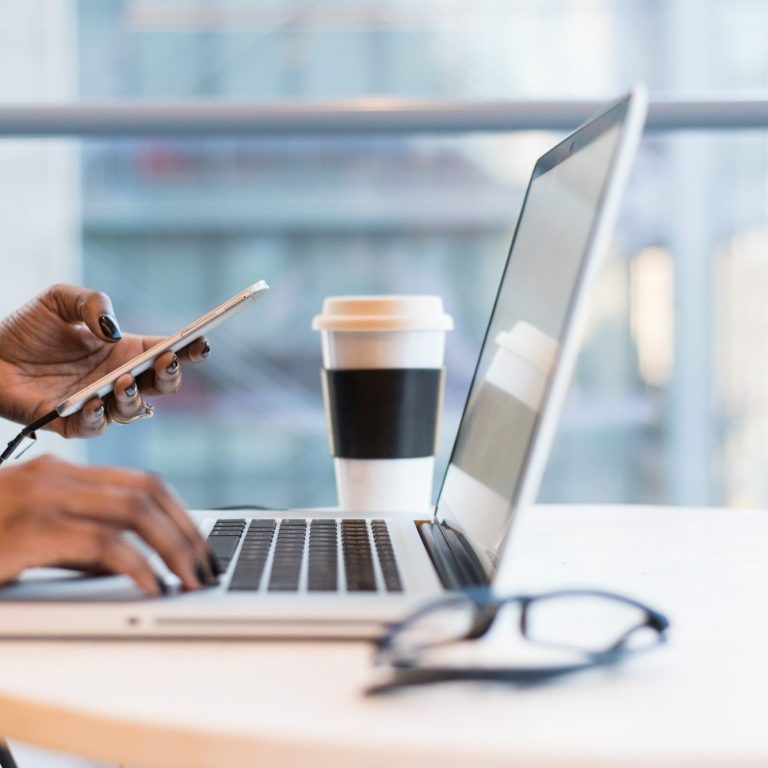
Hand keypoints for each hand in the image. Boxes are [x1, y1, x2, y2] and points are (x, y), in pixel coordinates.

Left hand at [0, 284, 209, 436]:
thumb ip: (92, 302)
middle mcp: (118, 379)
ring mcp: (98, 403)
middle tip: (166, 361)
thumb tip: (113, 330)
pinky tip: (94, 401)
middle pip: (162, 386)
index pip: (168, 352)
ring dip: (134, 398)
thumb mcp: (61, 299)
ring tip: (123, 381)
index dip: (189, 349)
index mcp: (126, 351)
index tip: (201, 341)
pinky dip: (98, 417)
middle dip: (171, 376)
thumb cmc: (27, 329)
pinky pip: (94, 427)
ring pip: (133, 411)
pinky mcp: (71, 422)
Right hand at [0, 455, 217, 593]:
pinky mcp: (28, 532)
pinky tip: (152, 587)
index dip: (180, 513)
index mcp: (62, 473)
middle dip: (187, 532)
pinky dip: (138, 566)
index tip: (200, 544)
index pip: (143, 482)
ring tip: (191, 580)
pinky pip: (103, 544)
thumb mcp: (35, 537)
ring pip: (135, 511)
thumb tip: (134, 562)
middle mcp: (56, 478)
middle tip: (206, 567)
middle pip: (148, 493)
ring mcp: (41, 500)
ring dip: (174, 547)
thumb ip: (82, 541)